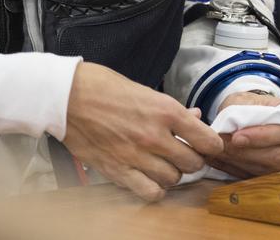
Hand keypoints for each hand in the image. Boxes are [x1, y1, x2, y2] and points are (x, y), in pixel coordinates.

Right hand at [61, 62, 223, 201]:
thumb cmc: (104, 88)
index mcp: (165, 110)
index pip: (207, 140)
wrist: (68, 96)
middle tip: (183, 153)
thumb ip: (173, 110)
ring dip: (172, 173)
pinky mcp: (118, 171)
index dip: (211, 145)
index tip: (207, 145)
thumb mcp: (145, 91)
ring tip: (163, 163)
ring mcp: (136, 156)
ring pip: (173, 179)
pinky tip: (150, 178)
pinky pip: (150, 192)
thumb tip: (196, 118)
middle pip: (193, 163)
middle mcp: (154, 135)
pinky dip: (154, 189)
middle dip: (192, 160)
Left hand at [207, 91, 279, 178]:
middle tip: (221, 146)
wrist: (253, 114)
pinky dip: (234, 168)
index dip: (260, 137)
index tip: (237, 137)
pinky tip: (219, 160)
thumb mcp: (246, 99)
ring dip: (237, 162)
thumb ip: (242, 110)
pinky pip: (255, 176)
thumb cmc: (252, 105)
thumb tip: (233, 127)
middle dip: (245, 152)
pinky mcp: (276, 173)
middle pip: (275, 156)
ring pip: (264, 169)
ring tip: (216, 152)